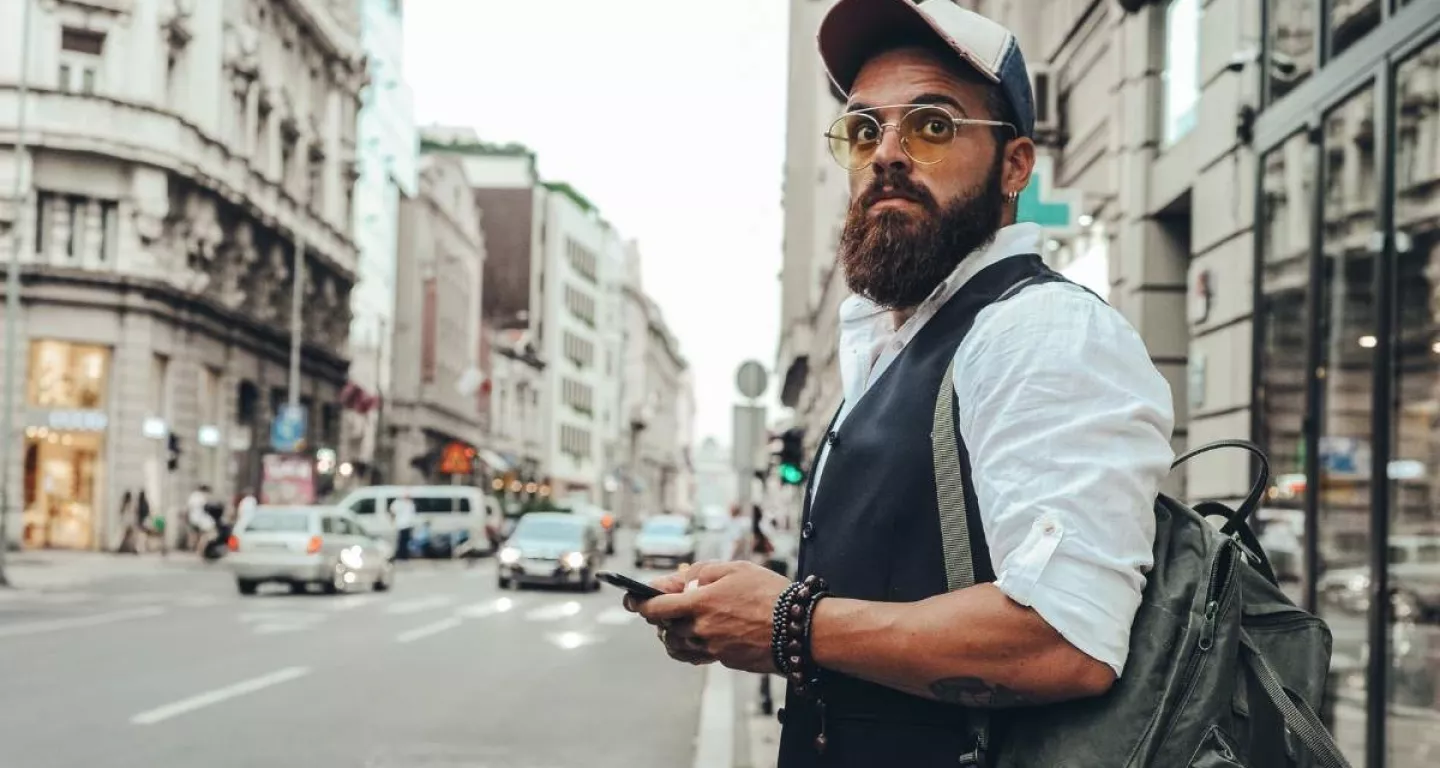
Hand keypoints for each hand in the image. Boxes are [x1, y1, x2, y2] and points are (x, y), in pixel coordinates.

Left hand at [635, 561, 790, 673]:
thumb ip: (701, 571)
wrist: (798, 628)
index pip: (655, 607)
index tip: (630, 599)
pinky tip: (696, 636)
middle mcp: (701, 629)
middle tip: (662, 606)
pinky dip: (689, 646)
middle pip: (664, 627)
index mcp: (699, 603)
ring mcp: (711, 648)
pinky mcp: (724, 660)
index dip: (638, 602)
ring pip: (677, 645)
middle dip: (659, 617)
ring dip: (672, 633)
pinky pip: (696, 655)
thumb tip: (680, 580)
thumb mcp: (735, 569)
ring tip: (678, 622)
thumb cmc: (769, 593)